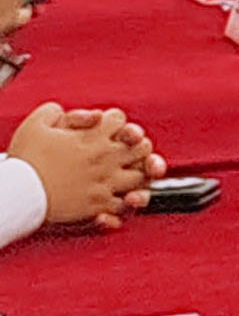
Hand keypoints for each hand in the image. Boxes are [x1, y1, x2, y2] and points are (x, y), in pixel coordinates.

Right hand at [12, 103, 158, 227]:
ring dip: (137, 174)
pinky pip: (124, 203)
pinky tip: (118, 199)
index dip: (113, 122)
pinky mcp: (98, 204)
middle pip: (143, 147)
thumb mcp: (35, 125)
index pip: (120, 120)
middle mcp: (105, 158)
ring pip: (140, 177)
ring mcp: (105, 182)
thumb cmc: (25, 160)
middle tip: (127, 151)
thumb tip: (73, 111)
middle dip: (137, 146)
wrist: (18, 193)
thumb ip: (54, 111)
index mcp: (93, 137)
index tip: (106, 129)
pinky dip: (124, 202)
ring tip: (127, 175)